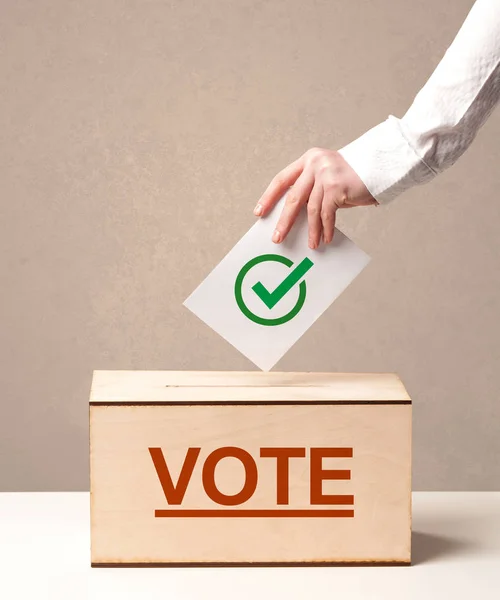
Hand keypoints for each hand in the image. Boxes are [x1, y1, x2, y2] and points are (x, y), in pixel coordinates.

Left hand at [253, 147, 377, 248]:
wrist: (382, 165)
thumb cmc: (354, 176)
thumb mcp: (328, 178)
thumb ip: (313, 190)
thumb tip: (296, 218)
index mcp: (308, 159)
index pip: (282, 179)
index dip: (269, 197)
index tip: (259, 212)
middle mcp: (315, 163)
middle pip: (293, 197)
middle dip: (285, 220)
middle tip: (277, 237)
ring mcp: (326, 174)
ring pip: (311, 209)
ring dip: (311, 230)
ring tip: (311, 245)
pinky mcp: (337, 186)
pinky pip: (327, 213)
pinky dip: (325, 228)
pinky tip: (325, 239)